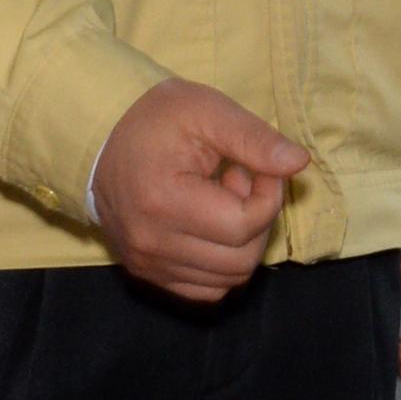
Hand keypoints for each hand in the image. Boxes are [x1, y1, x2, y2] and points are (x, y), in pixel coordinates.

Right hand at [87, 77, 309, 299]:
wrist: (101, 136)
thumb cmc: (156, 118)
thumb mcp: (208, 111)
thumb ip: (255, 139)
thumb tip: (298, 163)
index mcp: (163, 202)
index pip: (245, 225)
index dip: (269, 195)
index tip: (258, 167)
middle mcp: (150, 244)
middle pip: (241, 260)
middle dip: (257, 220)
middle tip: (240, 181)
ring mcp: (146, 263)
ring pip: (228, 279)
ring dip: (241, 242)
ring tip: (222, 200)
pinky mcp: (147, 272)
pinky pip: (205, 289)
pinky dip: (222, 263)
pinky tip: (211, 225)